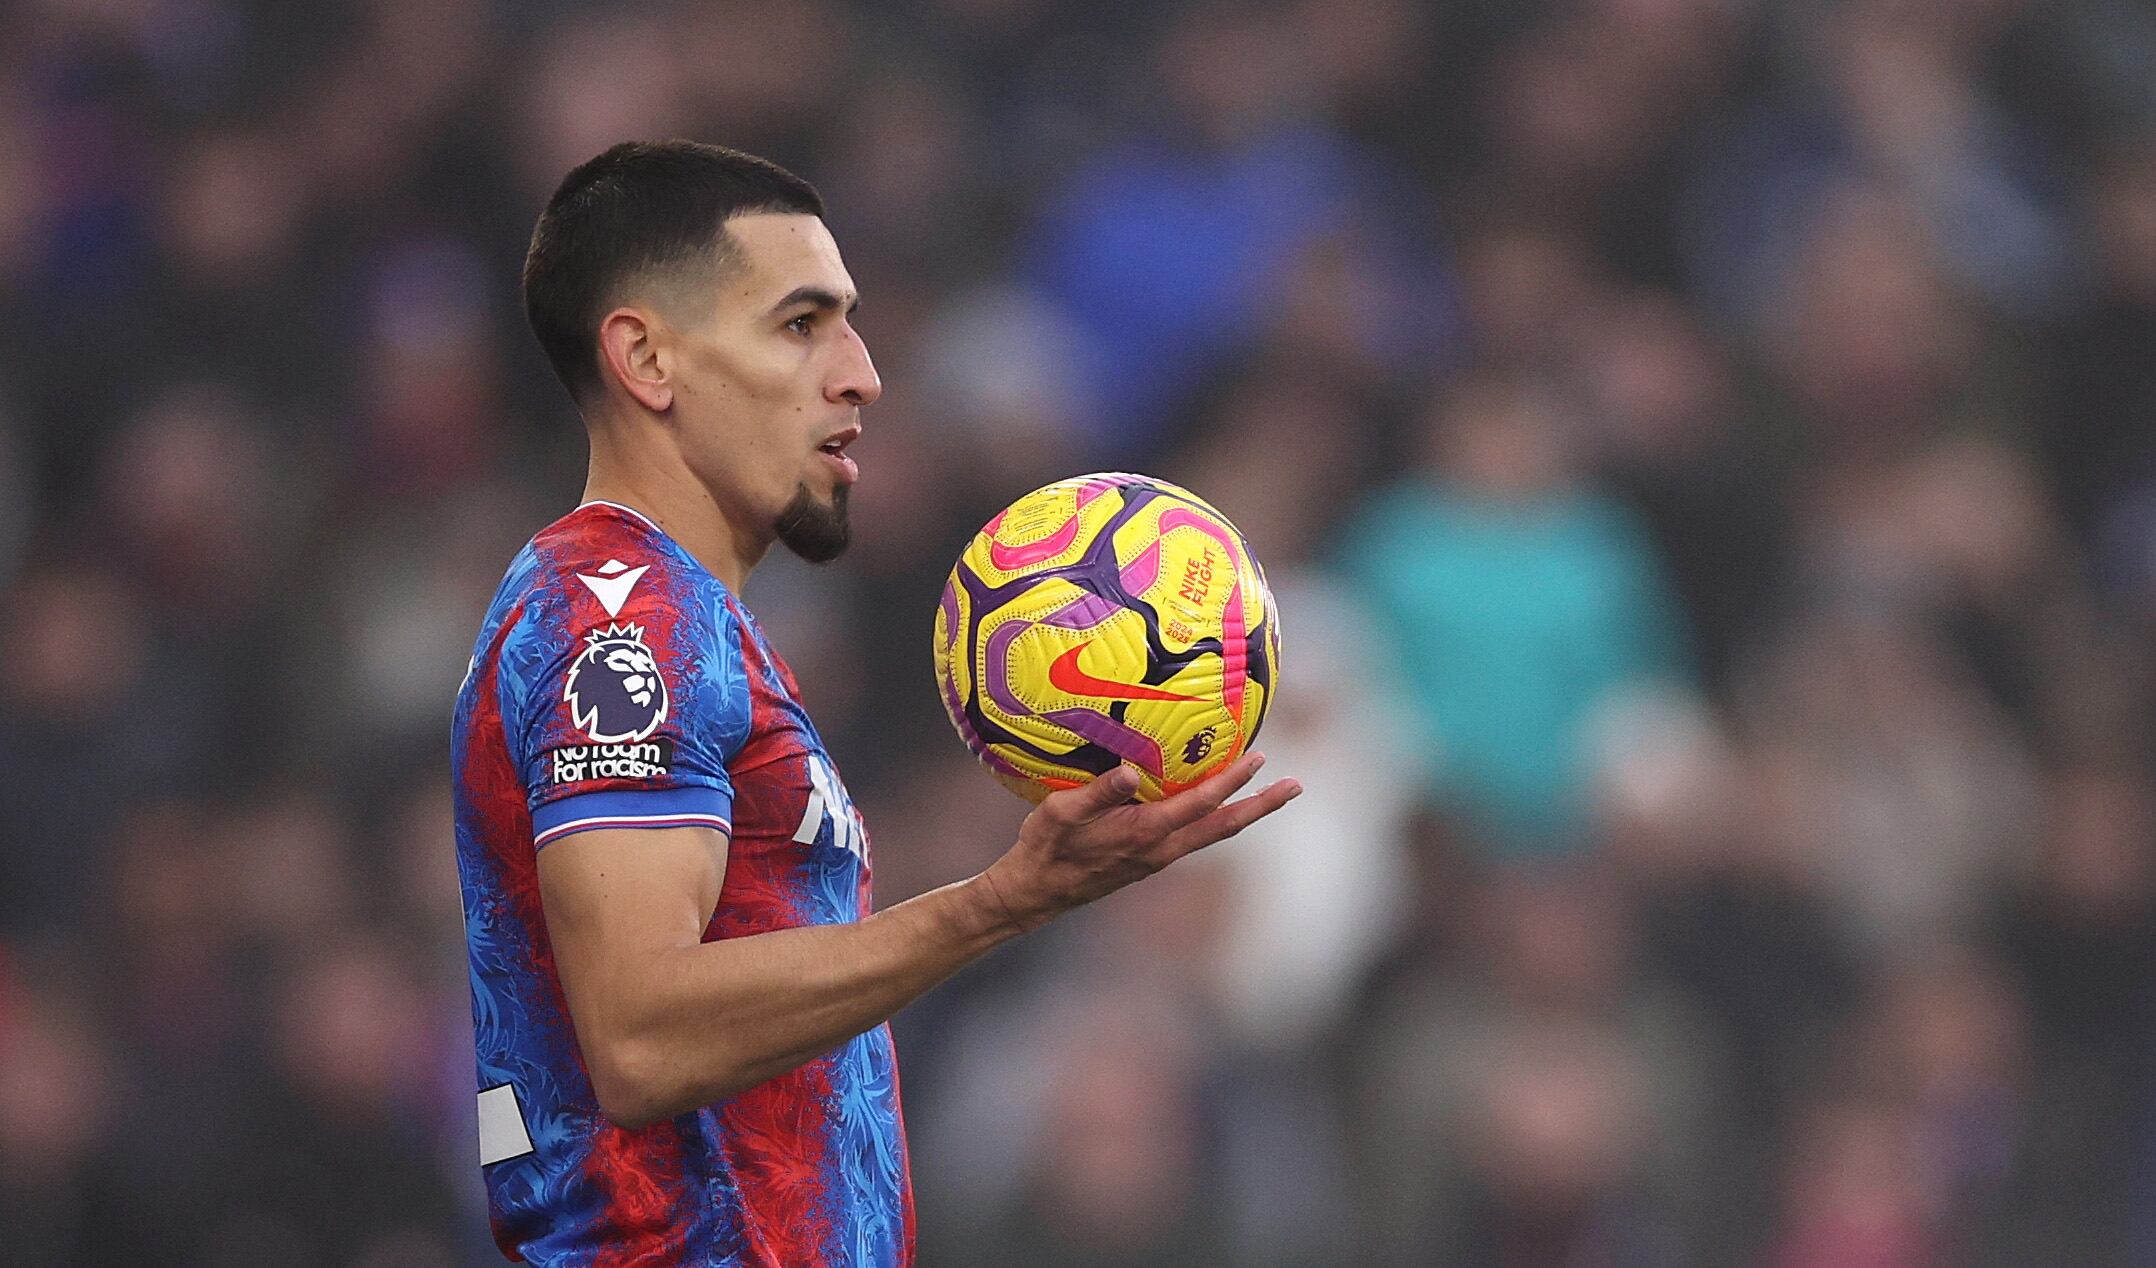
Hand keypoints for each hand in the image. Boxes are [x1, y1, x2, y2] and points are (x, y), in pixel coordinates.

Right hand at [978, 753, 1302, 932]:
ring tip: (1271, 794)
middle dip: (1262, 805)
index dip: (1232, 780)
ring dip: (1245, 812)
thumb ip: (1097, 793)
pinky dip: (1217, 818)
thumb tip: (1131, 771)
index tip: (1259, 758)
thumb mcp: (1059, 813)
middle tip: (1296, 786)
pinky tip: (1218, 804)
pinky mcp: (1151, 860)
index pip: (1201, 803)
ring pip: (1213, 834)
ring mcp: (1158, 858)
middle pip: (1225, 826)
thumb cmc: (1044, 848)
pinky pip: (1196, 836)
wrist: (1035, 894)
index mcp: (1144, 833)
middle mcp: (1161, 849)